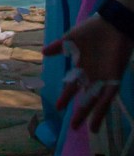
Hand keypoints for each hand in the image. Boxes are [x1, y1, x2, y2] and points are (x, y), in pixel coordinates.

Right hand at [47, 12, 133, 131]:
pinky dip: (102, 109)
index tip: (58, 107)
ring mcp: (103, 79)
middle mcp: (93, 76)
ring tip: (87, 130)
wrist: (112, 25)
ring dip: (91, 114)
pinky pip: (107, 98)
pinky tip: (97, 120)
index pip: (72, 85)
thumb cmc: (92, 30)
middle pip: (85, 97)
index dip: (66, 96)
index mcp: (82, 67)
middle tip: (72, 127)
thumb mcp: (72, 38)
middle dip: (79, 112)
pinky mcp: (114, 80)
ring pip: (96, 101)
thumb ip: (58, 46)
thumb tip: (42, 53)